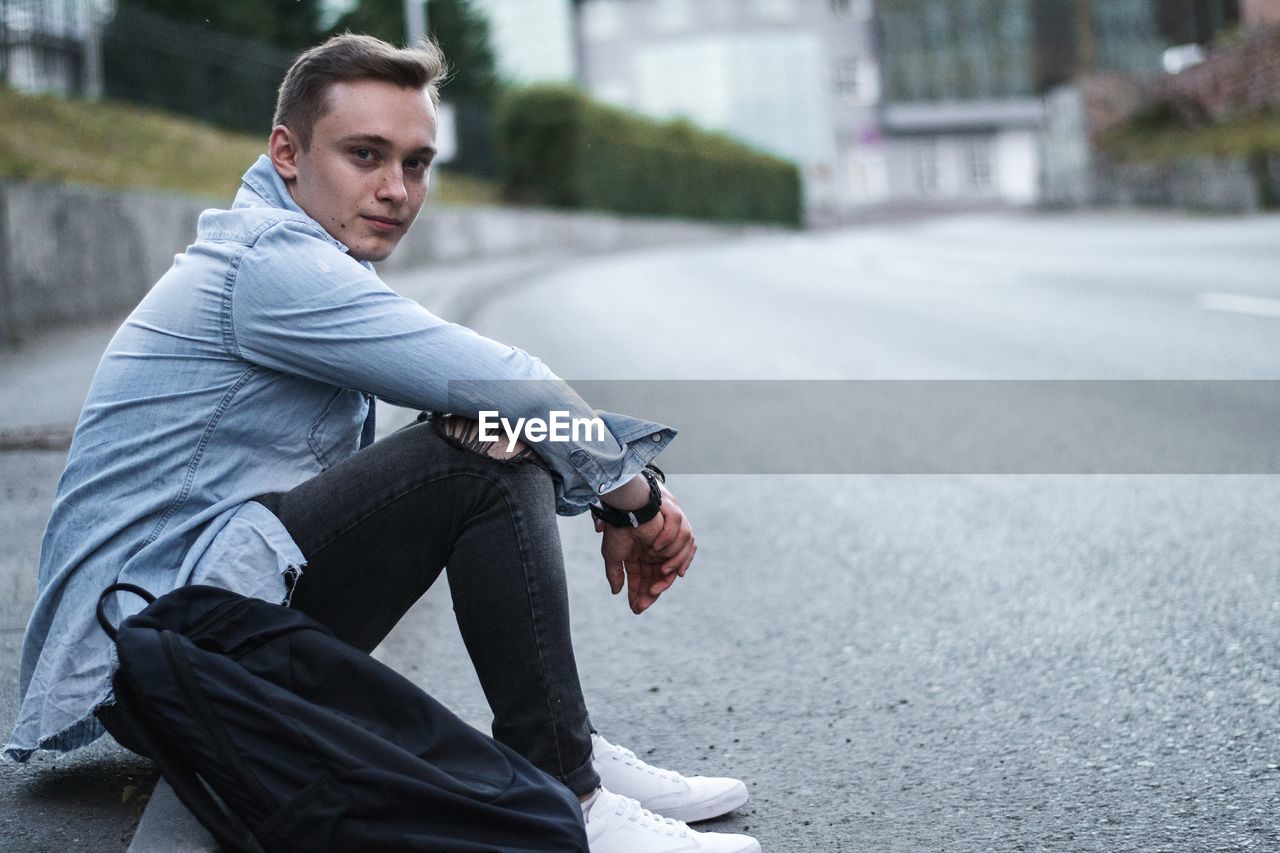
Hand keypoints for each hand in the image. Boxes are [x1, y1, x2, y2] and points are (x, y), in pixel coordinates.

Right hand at [598, 485, 696, 613]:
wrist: (629, 513)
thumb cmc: (618, 531)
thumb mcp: (612, 556)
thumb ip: (615, 574)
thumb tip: (616, 592)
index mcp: (635, 558)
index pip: (639, 581)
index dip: (636, 595)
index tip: (635, 609)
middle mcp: (649, 556)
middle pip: (652, 582)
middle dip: (647, 596)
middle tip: (640, 607)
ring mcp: (660, 552)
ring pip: (663, 576)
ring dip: (657, 587)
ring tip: (650, 594)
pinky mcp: (671, 546)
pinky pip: (675, 565)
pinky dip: (667, 576)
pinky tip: (657, 582)